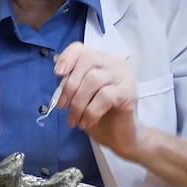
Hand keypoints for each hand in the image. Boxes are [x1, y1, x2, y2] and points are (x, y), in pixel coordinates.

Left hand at [55, 41, 142, 159]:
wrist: (119, 137)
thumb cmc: (97, 114)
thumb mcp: (79, 96)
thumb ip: (71, 82)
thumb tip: (59, 72)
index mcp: (100, 60)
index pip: (81, 49)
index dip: (67, 58)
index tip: (57, 74)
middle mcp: (113, 63)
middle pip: (87, 61)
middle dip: (70, 86)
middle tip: (63, 106)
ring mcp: (123, 76)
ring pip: (94, 79)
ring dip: (78, 102)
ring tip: (74, 120)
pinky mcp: (129, 93)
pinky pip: (105, 96)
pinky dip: (90, 111)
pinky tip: (86, 122)